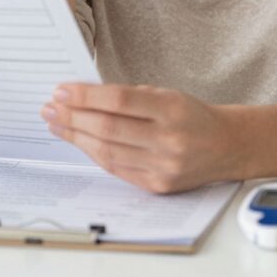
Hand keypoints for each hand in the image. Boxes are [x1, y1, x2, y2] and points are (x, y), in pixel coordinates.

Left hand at [41, 83, 239, 193]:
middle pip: (108, 128)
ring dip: (77, 137)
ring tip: (57, 125)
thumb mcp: (168, 95)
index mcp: (172, 108)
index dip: (86, 95)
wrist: (227, 146)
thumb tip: (82, 97)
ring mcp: (163, 166)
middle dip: (73, 117)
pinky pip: (117, 169)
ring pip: (108, 152)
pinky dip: (95, 154)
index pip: (119, 100)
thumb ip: (130, 97)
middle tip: (50, 108)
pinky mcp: (158, 185)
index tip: (61, 90)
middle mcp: (169, 139)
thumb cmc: (192, 115)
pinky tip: (80, 142)